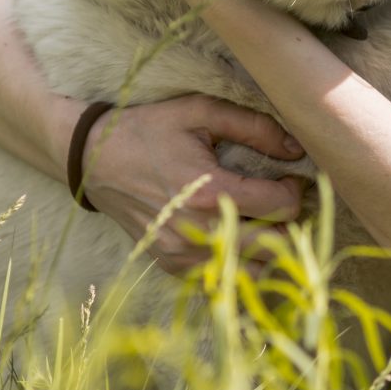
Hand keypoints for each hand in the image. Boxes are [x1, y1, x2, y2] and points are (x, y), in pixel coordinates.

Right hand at [73, 94, 313, 277]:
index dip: (294, 190)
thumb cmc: (150, 130)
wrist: (94, 160)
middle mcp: (197, 230)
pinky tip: (236, 237)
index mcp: (208, 191)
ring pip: (251, 269)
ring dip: (267, 248)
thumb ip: (254, 127)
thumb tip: (296, 149)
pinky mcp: (171, 265)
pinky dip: (238, 263)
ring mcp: (182, 254)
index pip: (280, 206)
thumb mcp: (201, 112)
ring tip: (262, 221)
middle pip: (273, 244)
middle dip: (287, 221)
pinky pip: (220, 277)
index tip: (289, 178)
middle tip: (280, 200)